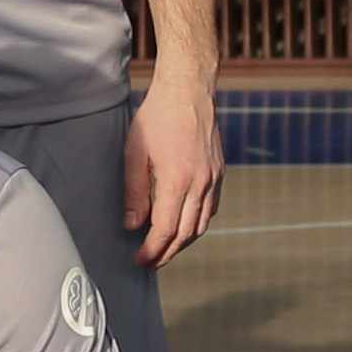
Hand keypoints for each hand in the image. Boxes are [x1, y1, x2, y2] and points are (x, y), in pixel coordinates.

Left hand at [124, 75, 225, 268]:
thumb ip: (134, 192)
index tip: (140, 260)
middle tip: (151, 262)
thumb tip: (133, 225)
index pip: (165, 230)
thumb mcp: (135, 152)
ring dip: (184, 241)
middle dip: (167, 253)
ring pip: (202, 224)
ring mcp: (214, 177)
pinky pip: (211, 207)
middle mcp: (201, 183)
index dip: (152, 250)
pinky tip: (184, 224)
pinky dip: (197, 223)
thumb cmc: (157, 117)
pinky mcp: (219, 171)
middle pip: (186, 234)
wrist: (189, 89)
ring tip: (165, 248)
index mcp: (177, 180)